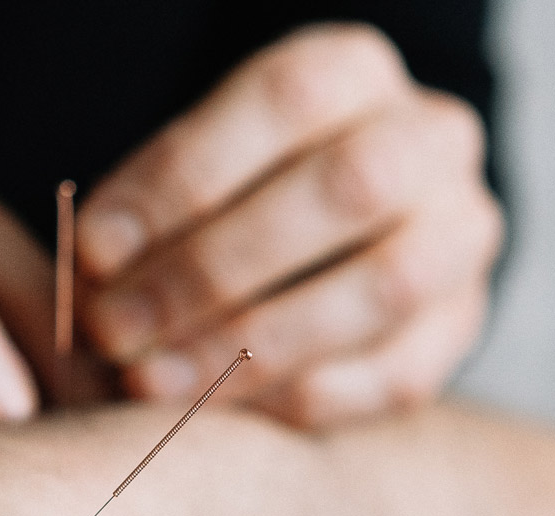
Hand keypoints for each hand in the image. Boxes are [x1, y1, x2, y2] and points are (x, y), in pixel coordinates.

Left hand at [77, 23, 502, 426]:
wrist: (335, 240)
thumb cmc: (232, 195)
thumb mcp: (194, 166)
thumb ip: (150, 206)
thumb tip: (93, 272)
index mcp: (356, 70)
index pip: (284, 100)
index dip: (183, 178)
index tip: (96, 251)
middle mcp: (431, 140)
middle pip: (344, 189)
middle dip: (212, 269)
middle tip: (115, 329)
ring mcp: (460, 234)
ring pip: (382, 286)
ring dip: (252, 343)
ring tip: (151, 381)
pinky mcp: (461, 327)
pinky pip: (393, 374)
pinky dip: (296, 395)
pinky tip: (214, 407)